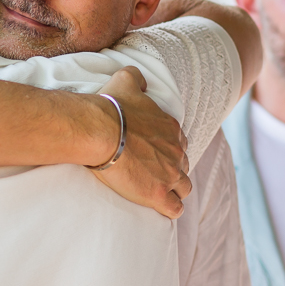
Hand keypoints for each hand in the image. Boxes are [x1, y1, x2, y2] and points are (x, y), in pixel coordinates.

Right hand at [93, 67, 191, 218]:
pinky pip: (175, 208)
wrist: (100, 131)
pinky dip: (170, 209)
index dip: (168, 150)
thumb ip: (136, 77)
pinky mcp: (159, 193)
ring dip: (174, 190)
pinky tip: (160, 207)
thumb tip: (141, 80)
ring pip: (184, 188)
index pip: (179, 143)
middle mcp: (176, 151)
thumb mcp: (125, 80)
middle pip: (183, 165)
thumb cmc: (111, 107)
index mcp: (171, 129)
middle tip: (153, 173)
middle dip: (172, 170)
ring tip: (158, 192)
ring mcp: (170, 174)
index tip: (153, 154)